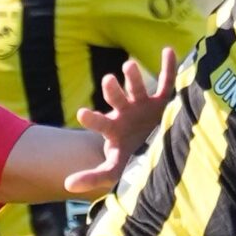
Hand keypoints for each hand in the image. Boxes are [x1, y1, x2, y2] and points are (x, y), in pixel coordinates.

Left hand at [64, 49, 178, 195]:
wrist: (156, 154)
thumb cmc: (133, 162)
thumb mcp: (114, 171)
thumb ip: (93, 177)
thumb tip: (66, 184)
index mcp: (113, 128)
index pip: (99, 123)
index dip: (92, 118)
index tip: (81, 113)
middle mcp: (126, 112)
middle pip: (116, 98)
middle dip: (112, 89)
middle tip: (108, 80)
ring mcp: (143, 104)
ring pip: (137, 87)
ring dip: (133, 76)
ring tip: (129, 65)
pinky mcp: (163, 101)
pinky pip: (167, 81)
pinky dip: (169, 66)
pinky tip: (169, 50)